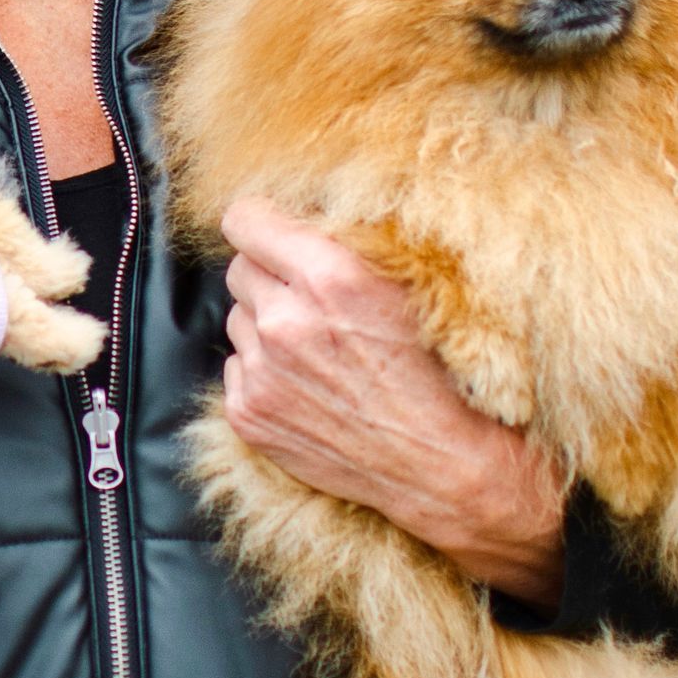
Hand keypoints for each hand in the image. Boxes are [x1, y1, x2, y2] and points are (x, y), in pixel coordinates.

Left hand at [220, 198, 566, 612]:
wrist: (440, 464)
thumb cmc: (435, 370)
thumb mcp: (403, 285)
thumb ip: (344, 243)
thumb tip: (299, 213)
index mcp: (328, 275)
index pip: (244, 219)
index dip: (259, 223)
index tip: (272, 232)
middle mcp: (286, 319)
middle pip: (239, 267)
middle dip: (268, 275)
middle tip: (308, 298)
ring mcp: (262, 370)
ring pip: (238, 317)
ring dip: (265, 323)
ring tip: (316, 347)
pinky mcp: (248, 412)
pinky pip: (237, 366)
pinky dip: (262, 370)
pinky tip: (307, 384)